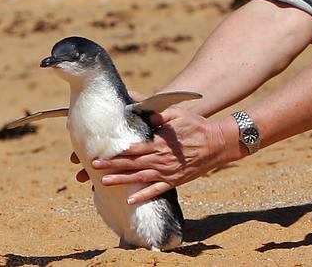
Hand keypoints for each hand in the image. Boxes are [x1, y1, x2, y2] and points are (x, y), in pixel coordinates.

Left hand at [71, 107, 243, 203]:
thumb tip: (140, 110)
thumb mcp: (178, 114)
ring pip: (139, 177)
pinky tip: (131, 200)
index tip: (99, 151)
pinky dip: (143, 195)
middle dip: (111, 165)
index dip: (115, 151)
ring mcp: (168, 172)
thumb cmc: (197, 126)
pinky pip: (157, 190)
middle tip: (93, 168)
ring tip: (104, 182)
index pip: (132, 148)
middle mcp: (161, 159)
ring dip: (121, 180)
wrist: (218, 143)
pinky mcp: (175, 180)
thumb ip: (158, 113)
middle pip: (131, 163)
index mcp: (159, 142)